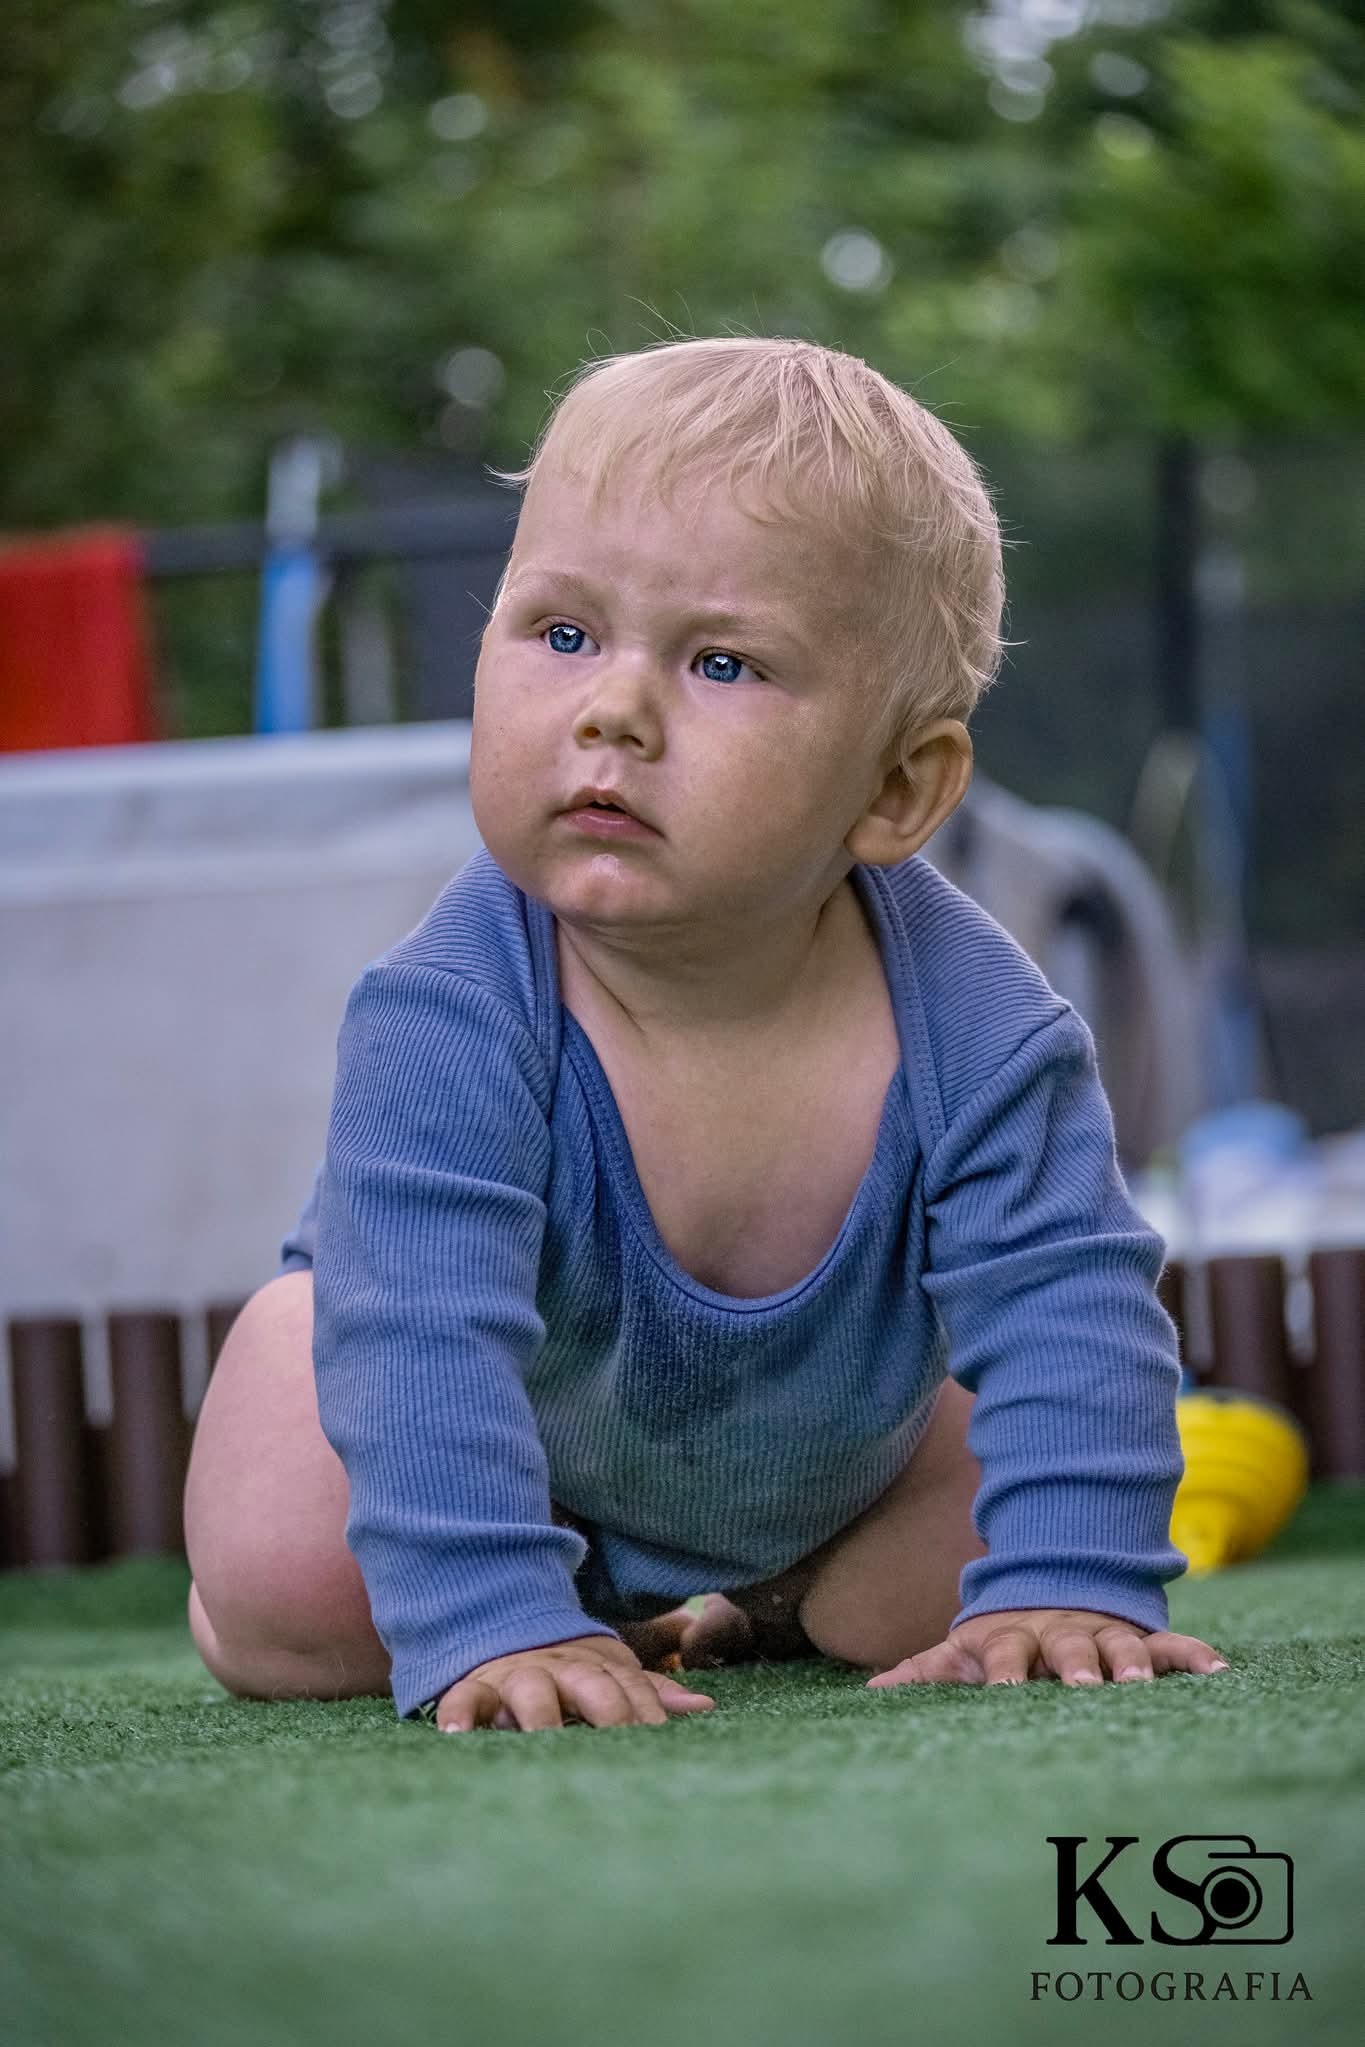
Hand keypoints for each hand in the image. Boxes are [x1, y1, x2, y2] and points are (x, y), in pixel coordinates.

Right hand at [434, 1632, 716, 1732]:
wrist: (503, 1630)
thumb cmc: (568, 1672)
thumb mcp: (608, 1672)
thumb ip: (649, 1692)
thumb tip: (703, 1706)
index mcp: (597, 1667)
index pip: (630, 1688)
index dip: (647, 1713)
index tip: (661, 1743)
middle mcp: (560, 1668)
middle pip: (590, 1685)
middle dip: (608, 1714)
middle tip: (621, 1749)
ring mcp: (517, 1676)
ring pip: (531, 1689)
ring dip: (540, 1715)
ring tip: (544, 1742)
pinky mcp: (476, 1688)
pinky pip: (464, 1698)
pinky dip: (459, 1715)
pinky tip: (456, 1736)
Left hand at [865, 1608, 1231, 1689]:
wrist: (1052, 1584)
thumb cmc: (1004, 1640)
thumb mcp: (963, 1650)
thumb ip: (924, 1672)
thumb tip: (869, 1694)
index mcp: (1013, 1640)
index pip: (1005, 1654)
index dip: (1003, 1670)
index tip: (1002, 1691)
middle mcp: (1061, 1634)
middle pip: (1069, 1646)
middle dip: (1077, 1664)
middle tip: (1084, 1686)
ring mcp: (1102, 1633)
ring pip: (1121, 1643)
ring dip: (1131, 1661)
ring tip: (1141, 1684)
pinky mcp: (1139, 1636)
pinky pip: (1170, 1645)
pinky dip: (1193, 1656)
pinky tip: (1217, 1672)